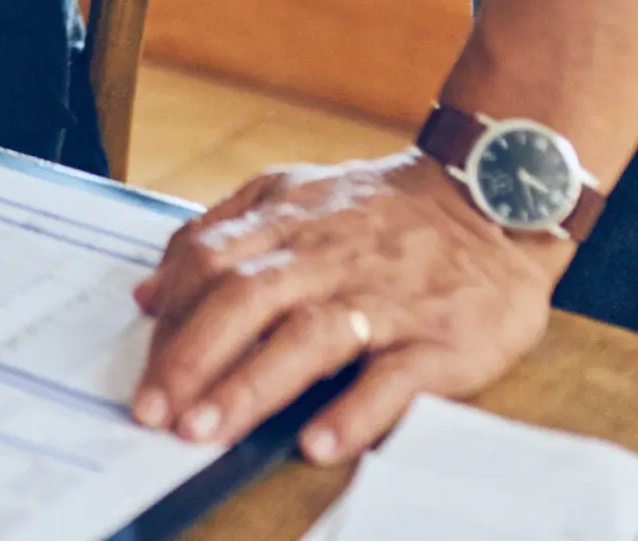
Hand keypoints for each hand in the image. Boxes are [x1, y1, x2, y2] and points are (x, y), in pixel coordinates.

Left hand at [129, 151, 568, 464]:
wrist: (494, 195)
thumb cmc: (386, 209)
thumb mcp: (296, 195)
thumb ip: (220, 234)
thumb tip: (147, 293)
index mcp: (290, 220)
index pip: (211, 261)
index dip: (171, 317)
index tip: (142, 371)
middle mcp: (330, 255)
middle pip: (247, 299)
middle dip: (192, 358)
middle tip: (155, 412)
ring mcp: (386, 296)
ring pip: (310, 337)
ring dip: (252, 386)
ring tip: (208, 429)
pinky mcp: (442, 337)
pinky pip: (395, 375)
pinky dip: (356, 409)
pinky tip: (318, 442)